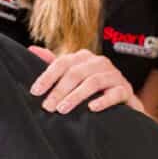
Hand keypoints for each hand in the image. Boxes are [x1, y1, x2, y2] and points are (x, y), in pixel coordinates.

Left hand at [29, 46, 144, 113]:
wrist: (122, 101)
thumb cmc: (91, 86)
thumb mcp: (71, 74)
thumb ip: (53, 63)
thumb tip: (31, 49)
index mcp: (82, 57)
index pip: (61, 63)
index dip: (47, 77)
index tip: (35, 91)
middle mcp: (98, 62)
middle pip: (75, 73)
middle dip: (59, 91)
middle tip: (48, 106)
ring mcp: (114, 74)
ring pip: (93, 83)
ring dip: (76, 96)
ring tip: (63, 109)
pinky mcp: (126, 89)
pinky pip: (115, 93)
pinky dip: (103, 100)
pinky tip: (92, 108)